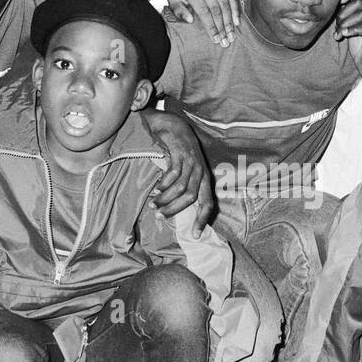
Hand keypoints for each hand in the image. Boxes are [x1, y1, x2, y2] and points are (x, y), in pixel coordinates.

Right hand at [141, 108, 214, 224]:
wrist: (175, 127)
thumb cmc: (179, 153)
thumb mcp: (187, 171)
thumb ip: (185, 187)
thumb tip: (174, 209)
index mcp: (205, 179)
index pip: (208, 204)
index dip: (202, 219)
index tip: (194, 234)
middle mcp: (201, 172)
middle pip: (191, 198)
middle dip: (174, 210)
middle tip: (159, 216)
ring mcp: (192, 162)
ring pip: (181, 188)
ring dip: (165, 199)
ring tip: (153, 204)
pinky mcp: (181, 153)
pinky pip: (173, 174)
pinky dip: (164, 184)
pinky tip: (156, 188)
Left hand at [162, 0, 239, 46]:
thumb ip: (178, 11)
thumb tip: (190, 20)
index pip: (203, 11)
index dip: (211, 26)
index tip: (215, 39)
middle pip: (216, 8)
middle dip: (222, 26)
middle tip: (226, 41)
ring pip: (225, 1)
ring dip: (230, 20)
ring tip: (232, 34)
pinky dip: (235, 7)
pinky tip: (236, 20)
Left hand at [334, 0, 361, 90]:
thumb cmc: (361, 47)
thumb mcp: (350, 26)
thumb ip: (345, 14)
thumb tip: (334, 3)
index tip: (338, 3)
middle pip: (359, 1)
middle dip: (343, 12)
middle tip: (337, 25)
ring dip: (345, 23)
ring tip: (338, 34)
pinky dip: (353, 30)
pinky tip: (344, 36)